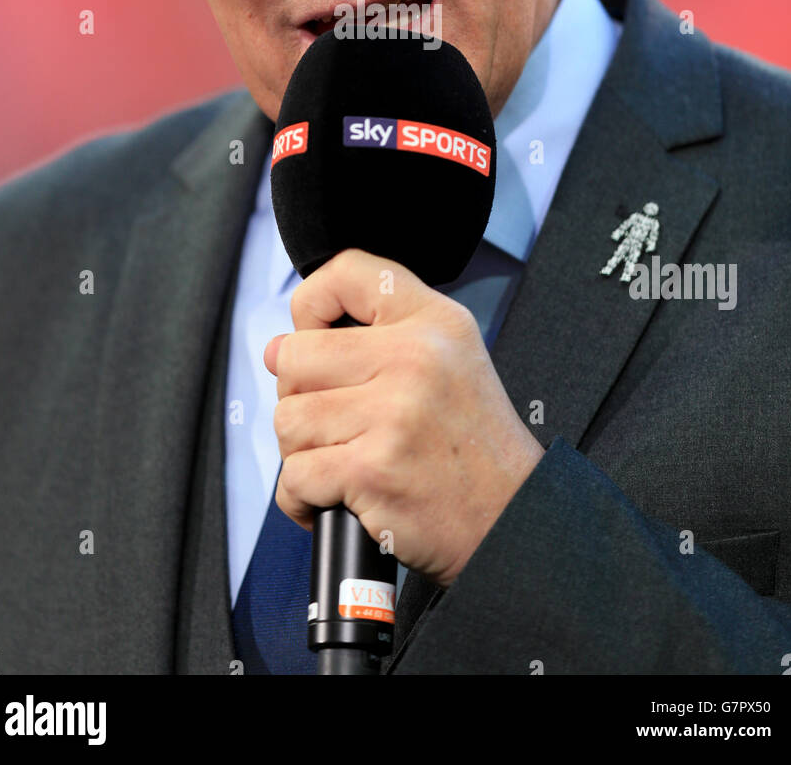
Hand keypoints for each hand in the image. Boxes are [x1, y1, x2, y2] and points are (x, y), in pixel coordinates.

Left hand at [264, 248, 544, 587]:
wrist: (513, 518)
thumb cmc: (472, 447)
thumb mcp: (447, 360)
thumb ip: (369, 338)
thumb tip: (277, 349)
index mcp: (433, 321)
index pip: (347, 271)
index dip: (312, 302)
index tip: (318, 336)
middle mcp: (415, 357)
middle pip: (296, 356)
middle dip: (300, 396)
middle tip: (338, 422)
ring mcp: (393, 413)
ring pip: (288, 419)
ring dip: (302, 451)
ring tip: (343, 461)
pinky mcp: (372, 469)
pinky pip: (295, 476)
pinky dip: (302, 498)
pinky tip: (336, 498)